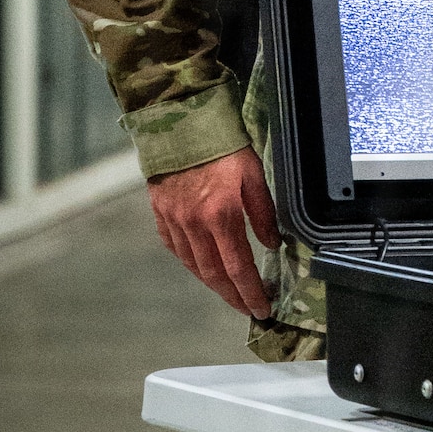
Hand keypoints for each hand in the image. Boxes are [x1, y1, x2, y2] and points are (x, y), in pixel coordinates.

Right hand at [148, 146, 280, 316]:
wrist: (181, 123)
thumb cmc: (222, 146)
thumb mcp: (254, 174)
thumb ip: (263, 212)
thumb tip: (271, 244)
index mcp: (221, 215)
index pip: (238, 267)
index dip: (250, 291)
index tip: (261, 308)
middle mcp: (194, 225)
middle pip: (214, 274)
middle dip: (232, 296)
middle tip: (247, 308)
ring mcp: (174, 221)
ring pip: (193, 265)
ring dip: (213, 284)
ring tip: (229, 292)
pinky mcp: (161, 214)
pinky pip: (175, 249)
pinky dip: (191, 263)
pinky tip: (202, 267)